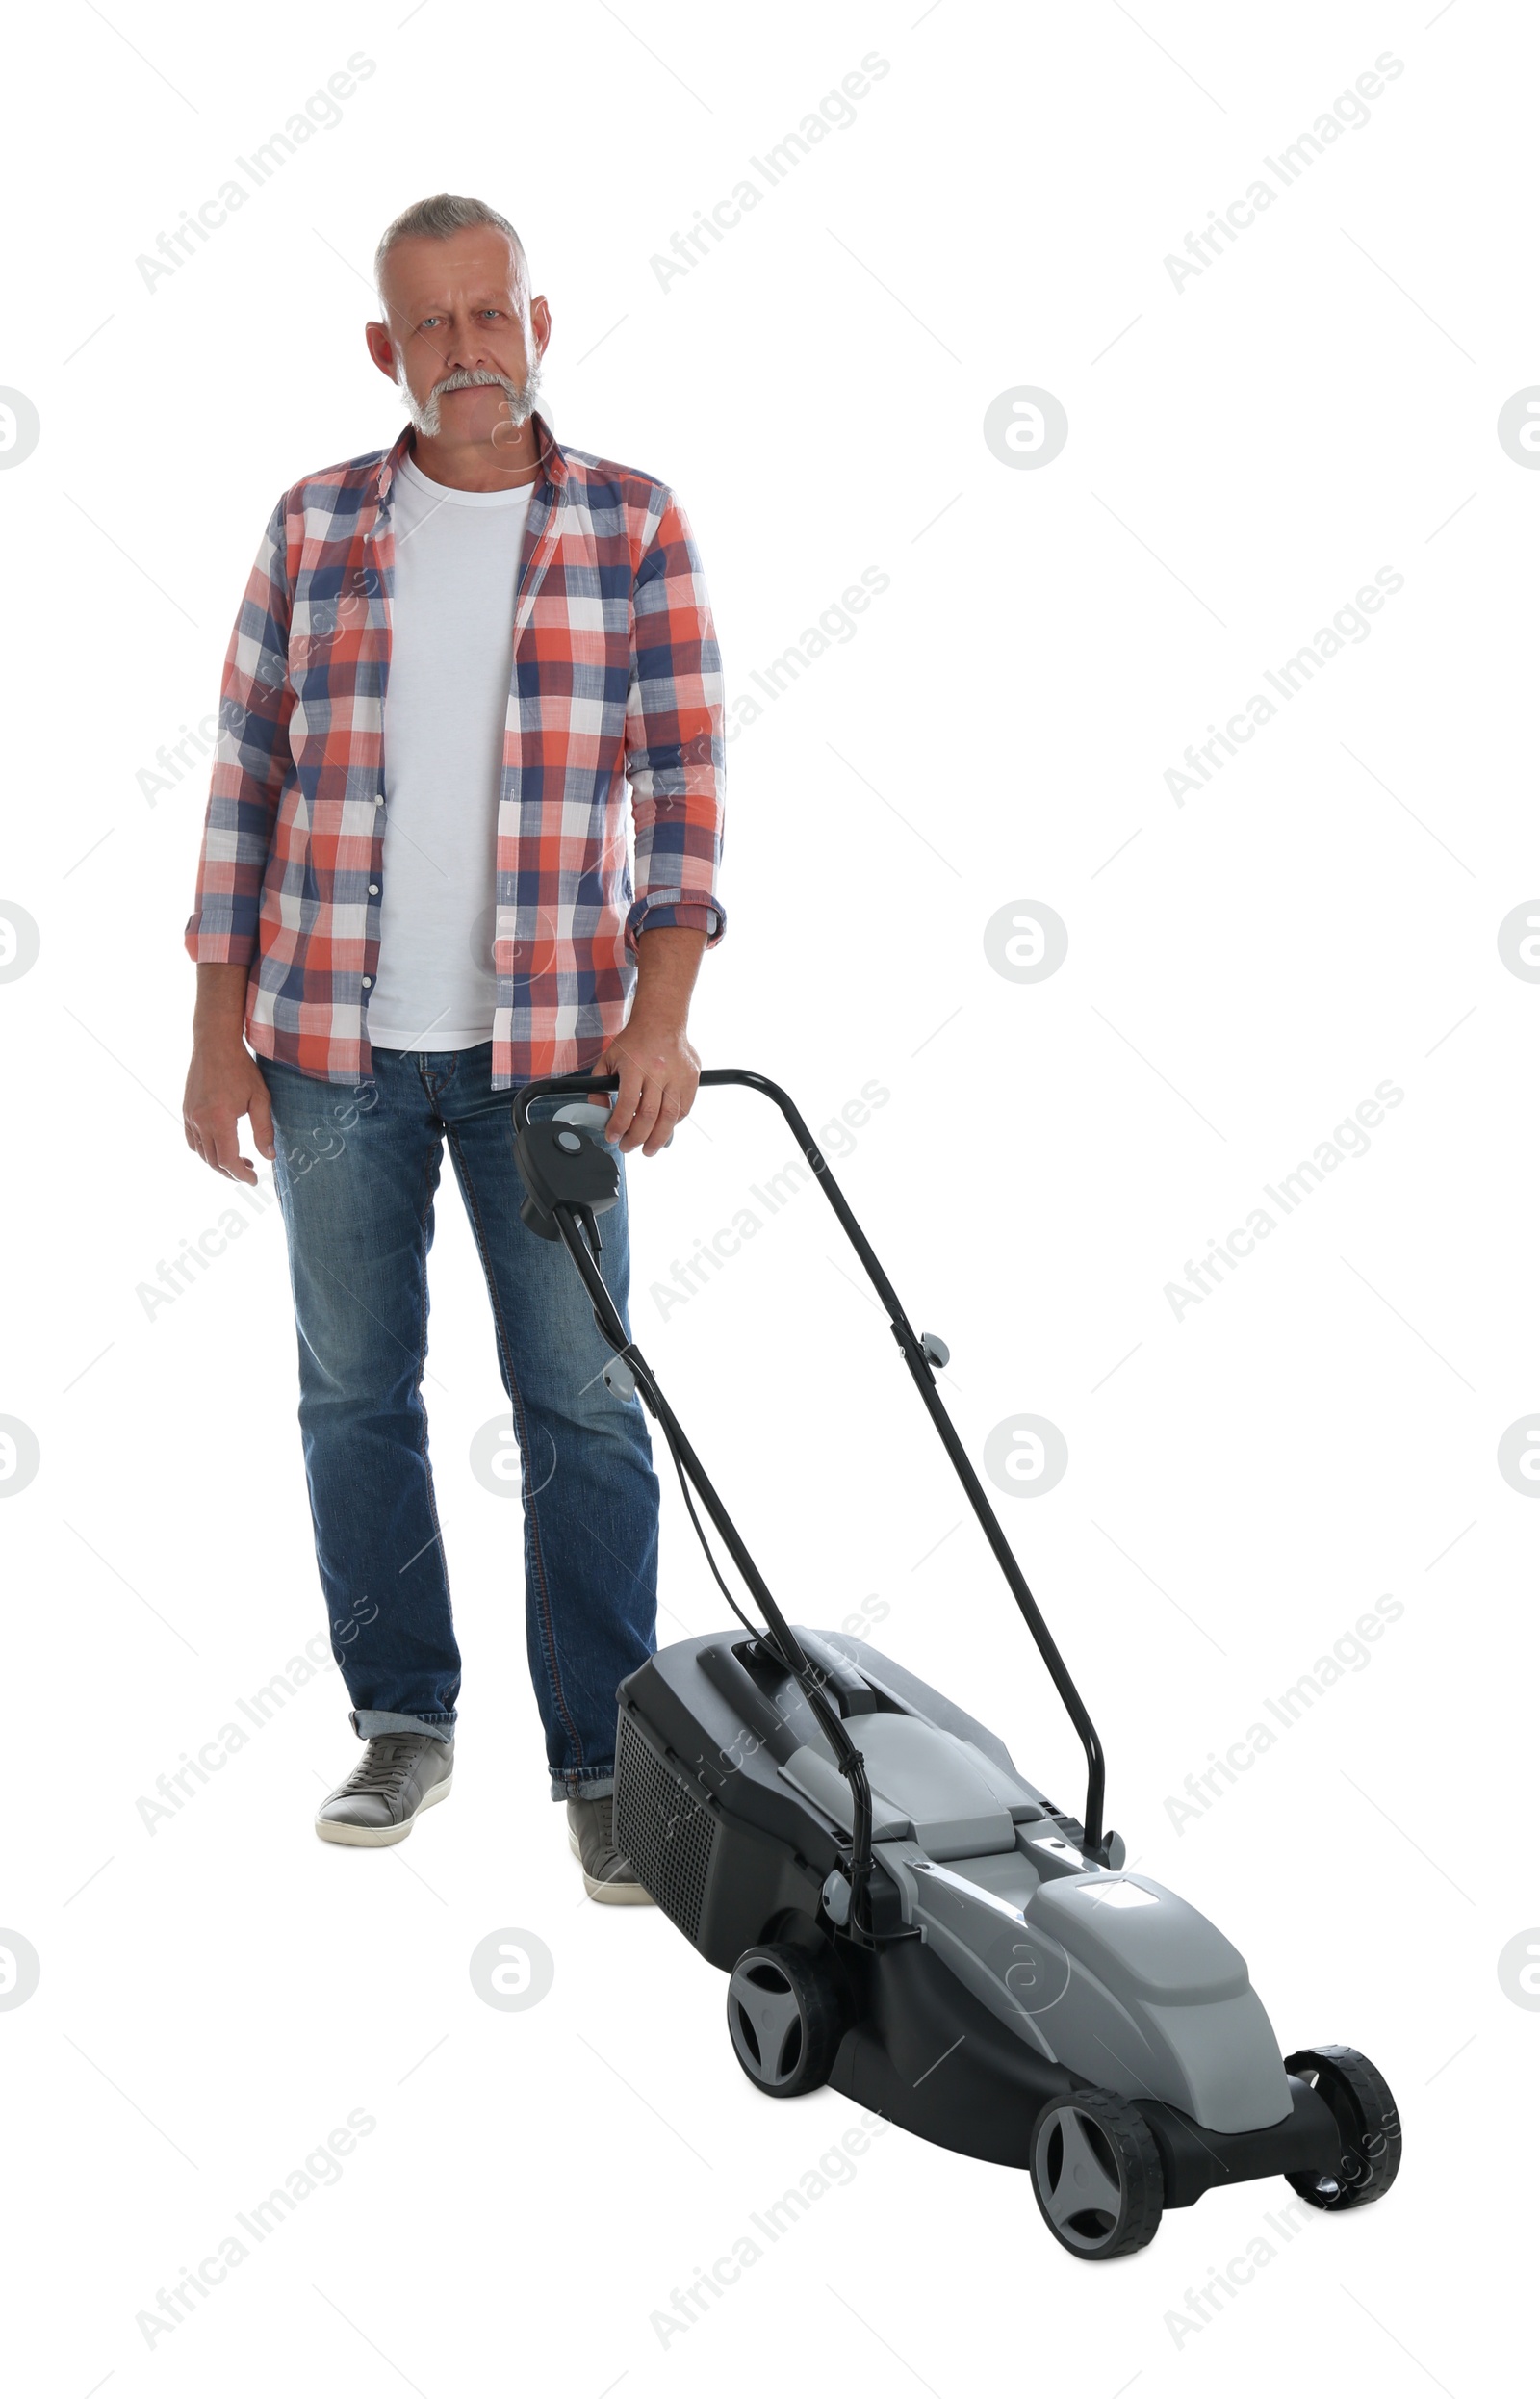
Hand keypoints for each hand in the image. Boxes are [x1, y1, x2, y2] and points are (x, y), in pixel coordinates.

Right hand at [182, 1039, 275, 1185]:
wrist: (214, 1044)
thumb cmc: (240, 1068)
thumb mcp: (260, 1098)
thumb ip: (264, 1130)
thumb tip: (269, 1157)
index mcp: (219, 1120)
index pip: (227, 1160)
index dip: (241, 1174)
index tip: (254, 1179)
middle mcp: (200, 1121)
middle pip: (213, 1161)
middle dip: (231, 1172)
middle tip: (249, 1172)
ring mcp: (189, 1116)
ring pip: (201, 1153)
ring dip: (218, 1163)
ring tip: (239, 1160)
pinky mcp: (186, 1110)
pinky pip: (192, 1140)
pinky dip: (204, 1150)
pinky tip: (219, 1146)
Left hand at [593, 1016, 698, 1156]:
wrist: (661, 1021)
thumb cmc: (634, 1041)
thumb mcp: (608, 1059)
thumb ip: (599, 1086)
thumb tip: (599, 1112)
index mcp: (634, 1066)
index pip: (627, 1105)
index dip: (619, 1126)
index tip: (613, 1137)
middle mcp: (658, 1071)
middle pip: (649, 1116)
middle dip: (637, 1138)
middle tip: (628, 1147)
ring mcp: (678, 1075)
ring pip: (670, 1117)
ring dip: (658, 1139)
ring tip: (649, 1149)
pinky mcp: (691, 1078)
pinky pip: (684, 1109)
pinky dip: (673, 1124)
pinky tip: (663, 1129)